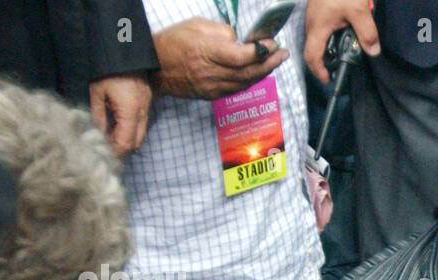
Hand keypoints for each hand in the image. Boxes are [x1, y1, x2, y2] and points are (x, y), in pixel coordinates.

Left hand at [88, 74, 150, 155]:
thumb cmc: (109, 72)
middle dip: (121, 148)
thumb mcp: (97, 93)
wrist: (126, 53)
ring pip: (139, 135)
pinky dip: (130, 130)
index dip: (114, 151)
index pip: (125, 143)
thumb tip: (98, 134)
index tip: (102, 152)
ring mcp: (146, 109)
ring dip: (126, 139)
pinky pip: (141, 125)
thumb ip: (98, 116)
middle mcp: (142, 114)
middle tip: (105, 146)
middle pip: (135, 143)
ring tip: (109, 136)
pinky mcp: (147, 104)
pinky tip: (117, 126)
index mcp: (130, 112)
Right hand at [152, 18, 288, 98]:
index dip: (261, 51)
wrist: (154, 68)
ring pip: (245, 82)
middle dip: (270, 63)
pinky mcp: (212, 95)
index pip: (242, 56)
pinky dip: (250, 80)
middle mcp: (212, 72)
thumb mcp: (197, 25)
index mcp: (207, 51)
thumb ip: (222, 32)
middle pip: (249, 72)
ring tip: (275, 61)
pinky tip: (258, 72)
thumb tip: (241, 42)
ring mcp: (213, 87)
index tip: (272, 43)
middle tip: (283, 53)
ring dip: (263, 73)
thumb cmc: (174, 41)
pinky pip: (237, 89)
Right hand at [305, 0, 380, 83]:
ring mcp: (315, 14)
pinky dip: (335, 33)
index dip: (319, 71)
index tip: (329, 79)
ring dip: (333, 45)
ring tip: (350, 48)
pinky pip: (325, 26)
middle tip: (344, 64)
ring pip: (321, 36)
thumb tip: (373, 52)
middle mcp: (312, 22)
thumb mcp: (359, 10)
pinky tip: (349, 30)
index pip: (311, 57)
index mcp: (317, 27)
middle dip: (328, 60)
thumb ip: (366, 33)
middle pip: (315, 48)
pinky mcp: (321, 7)